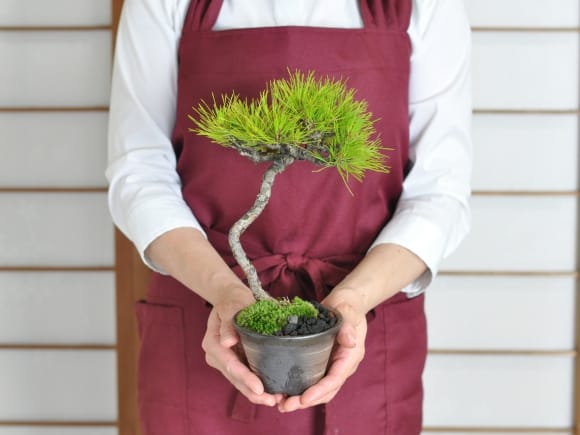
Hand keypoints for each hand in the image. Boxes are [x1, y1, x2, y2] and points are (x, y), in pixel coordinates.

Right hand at [202, 288, 282, 406]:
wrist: (232, 298)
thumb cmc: (233, 299)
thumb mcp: (232, 305)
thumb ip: (228, 323)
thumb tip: (226, 342)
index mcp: (212, 344)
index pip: (230, 365)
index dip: (245, 378)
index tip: (259, 388)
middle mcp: (216, 356)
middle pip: (235, 378)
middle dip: (253, 392)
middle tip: (274, 400)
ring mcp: (225, 361)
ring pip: (240, 382)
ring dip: (256, 394)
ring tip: (276, 400)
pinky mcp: (236, 362)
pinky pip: (245, 378)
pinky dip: (257, 386)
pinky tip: (272, 392)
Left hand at [277, 289, 367, 411]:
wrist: (344, 302)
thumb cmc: (347, 305)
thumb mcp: (348, 310)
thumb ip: (348, 324)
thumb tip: (351, 341)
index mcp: (349, 357)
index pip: (335, 379)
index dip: (319, 391)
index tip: (303, 399)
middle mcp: (341, 365)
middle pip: (325, 391)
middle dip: (306, 401)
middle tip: (285, 406)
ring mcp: (331, 365)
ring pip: (317, 389)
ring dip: (300, 399)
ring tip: (280, 403)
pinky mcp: (321, 361)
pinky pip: (311, 379)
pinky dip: (298, 387)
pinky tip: (282, 389)